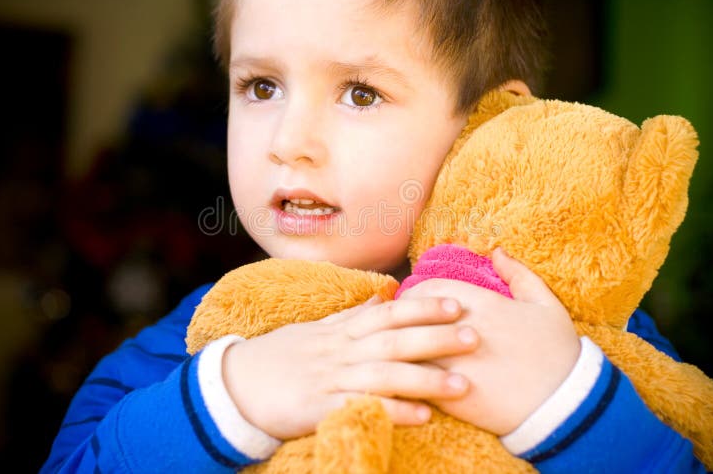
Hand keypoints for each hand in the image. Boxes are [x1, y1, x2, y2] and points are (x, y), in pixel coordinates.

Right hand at [221, 295, 479, 439]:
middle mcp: (340, 351)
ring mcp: (330, 379)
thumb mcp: (316, 329)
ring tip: (463, 385)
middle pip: (394, 340)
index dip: (424, 306)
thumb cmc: (281, 356)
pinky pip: (361, 409)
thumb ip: (352, 315)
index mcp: (341, 331)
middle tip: (476, 335)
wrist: (235, 385)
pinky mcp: (318, 409)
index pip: (388, 312)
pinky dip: (392, 412)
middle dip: (437, 337)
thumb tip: (383, 294)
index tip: (459, 301)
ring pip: (384, 375)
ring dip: (426, 379)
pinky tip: (421, 418)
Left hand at [400, 248, 580, 435]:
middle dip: (400, 321)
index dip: (414, 295)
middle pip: (408, 317)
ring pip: (405, 349)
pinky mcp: (447, 396)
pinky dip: (403, 379)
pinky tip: (403, 381)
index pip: (425, 289)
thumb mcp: (546, 305)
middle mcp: (459, 330)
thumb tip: (497, 251)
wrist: (565, 407)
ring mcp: (450, 363)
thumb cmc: (558, 353)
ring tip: (396, 354)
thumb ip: (519, 274)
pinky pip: (410, 382)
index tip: (414, 304)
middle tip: (399, 328)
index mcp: (480, 304)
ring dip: (397, 350)